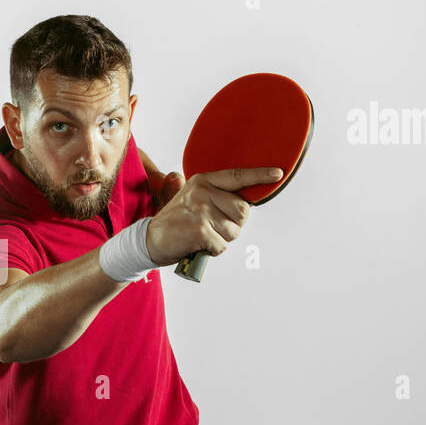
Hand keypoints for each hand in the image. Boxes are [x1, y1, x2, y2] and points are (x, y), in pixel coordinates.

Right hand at [144, 167, 282, 266]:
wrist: (148, 240)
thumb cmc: (177, 223)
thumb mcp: (192, 200)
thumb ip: (215, 196)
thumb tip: (243, 203)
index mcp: (203, 181)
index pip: (237, 176)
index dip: (259, 176)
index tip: (277, 174)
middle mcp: (203, 192)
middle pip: (243, 211)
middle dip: (234, 225)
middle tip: (213, 228)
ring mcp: (201, 210)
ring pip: (234, 231)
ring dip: (222, 240)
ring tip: (203, 236)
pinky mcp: (199, 230)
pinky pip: (222, 245)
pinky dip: (213, 250)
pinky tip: (198, 245)